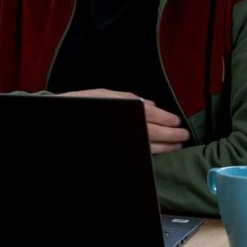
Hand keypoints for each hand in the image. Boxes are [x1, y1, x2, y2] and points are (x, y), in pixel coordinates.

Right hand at [59, 88, 190, 153]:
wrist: (63, 116)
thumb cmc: (83, 104)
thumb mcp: (105, 95)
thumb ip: (129, 99)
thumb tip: (151, 104)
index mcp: (123, 110)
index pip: (151, 116)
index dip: (166, 119)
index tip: (176, 122)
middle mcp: (124, 125)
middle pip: (153, 133)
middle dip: (171, 135)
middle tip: (184, 136)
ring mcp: (121, 138)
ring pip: (149, 145)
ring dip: (165, 146)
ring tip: (176, 145)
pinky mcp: (118, 148)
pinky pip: (139, 150)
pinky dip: (152, 151)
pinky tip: (158, 150)